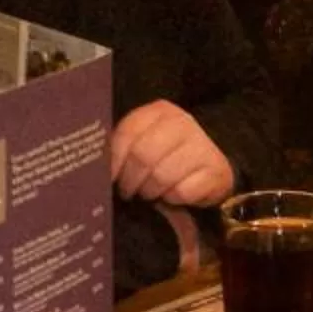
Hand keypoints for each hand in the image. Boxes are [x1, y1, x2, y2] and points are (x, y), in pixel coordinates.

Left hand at [109, 101, 234, 206]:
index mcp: (159, 112)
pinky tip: (172, 196)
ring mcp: (201, 145)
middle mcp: (182, 123)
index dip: (114, 159)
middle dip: (130, 179)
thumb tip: (97, 168)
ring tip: (148, 193)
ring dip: (150, 191)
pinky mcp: (215, 170)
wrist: (212, 164)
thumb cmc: (169, 155)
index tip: (109, 178)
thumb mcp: (147, 141)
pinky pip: (182, 191)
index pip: (128, 132)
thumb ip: (125, 147)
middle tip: (128, 191)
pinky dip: (172, 199)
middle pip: (143, 155)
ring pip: (162, 176)